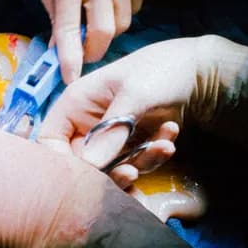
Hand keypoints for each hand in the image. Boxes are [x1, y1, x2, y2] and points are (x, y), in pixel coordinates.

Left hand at [34, 0, 144, 83]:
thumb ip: (53, 14)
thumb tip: (59, 51)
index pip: (70, 27)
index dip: (70, 57)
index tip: (70, 78)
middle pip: (105, 31)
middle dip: (95, 50)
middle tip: (85, 53)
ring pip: (123, 22)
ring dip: (108, 29)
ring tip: (96, 16)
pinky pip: (135, 6)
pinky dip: (121, 11)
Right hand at [38, 38, 213, 173]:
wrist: (198, 70)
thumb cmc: (160, 69)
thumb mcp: (134, 95)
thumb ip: (111, 130)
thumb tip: (89, 167)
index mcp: (76, 104)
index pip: (50, 142)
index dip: (61, 164)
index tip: (85, 178)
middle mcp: (88, 123)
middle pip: (82, 164)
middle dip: (109, 172)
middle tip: (132, 172)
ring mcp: (111, 136)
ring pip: (113, 168)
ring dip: (140, 162)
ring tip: (164, 146)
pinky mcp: (133, 145)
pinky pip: (137, 163)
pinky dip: (155, 155)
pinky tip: (170, 136)